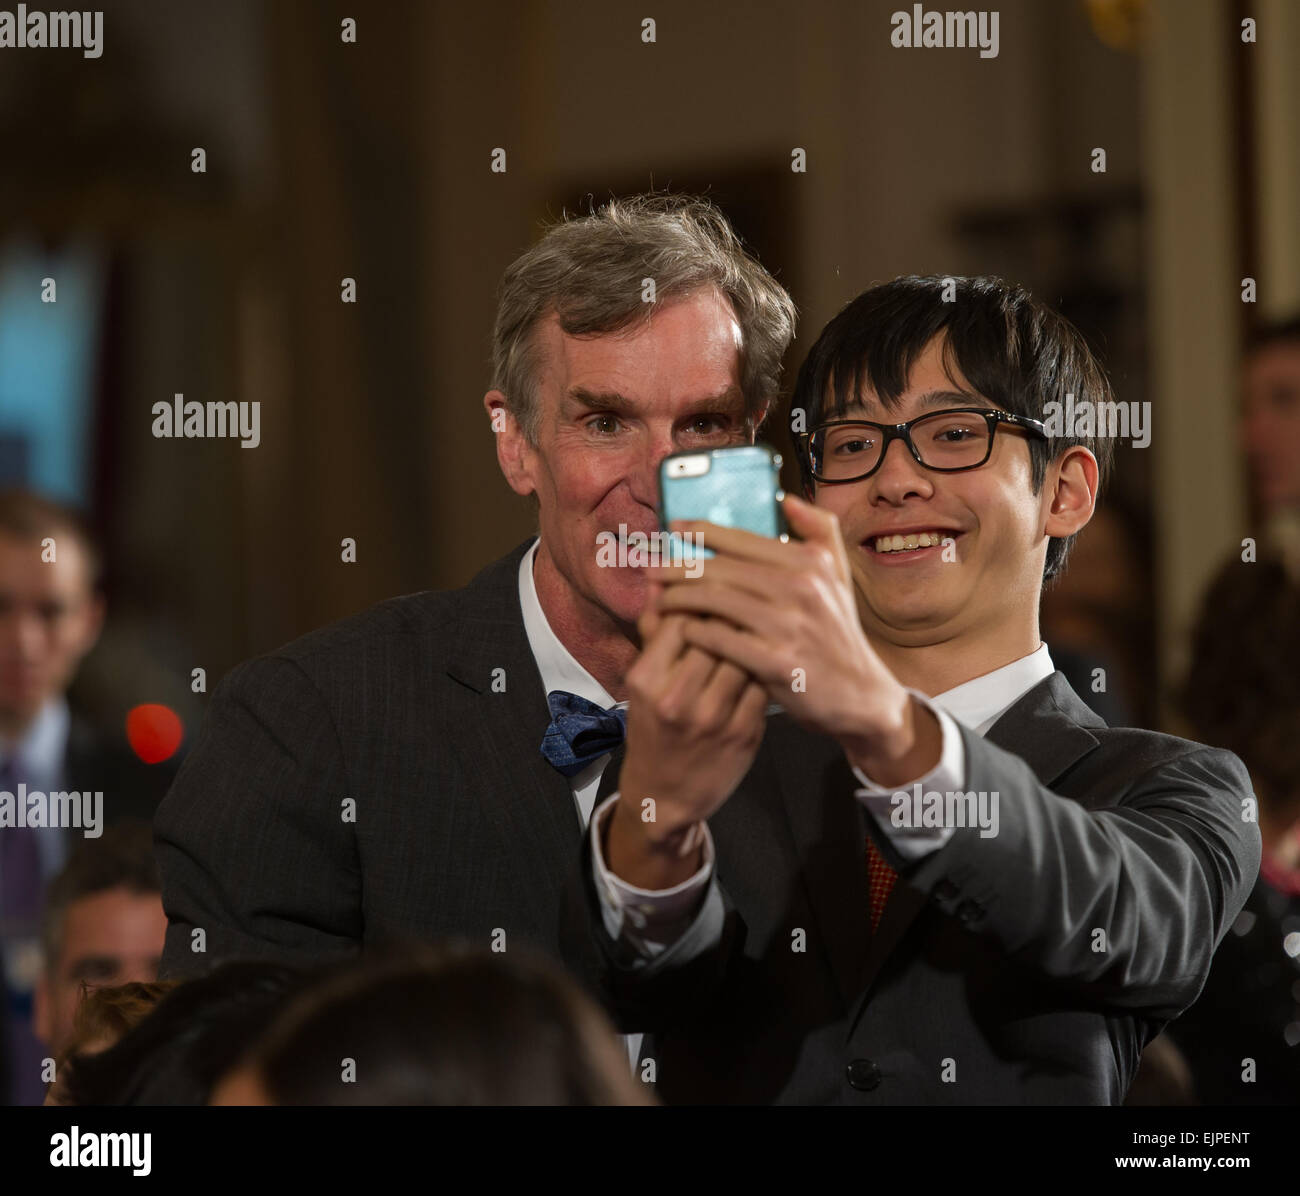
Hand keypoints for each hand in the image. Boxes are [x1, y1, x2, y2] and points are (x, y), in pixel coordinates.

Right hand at [605, 589, 767, 889]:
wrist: (666, 794)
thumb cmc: (653, 726)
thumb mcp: (643, 680)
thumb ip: (654, 630)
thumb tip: (661, 576)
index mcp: (646, 679)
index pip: (682, 617)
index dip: (702, 597)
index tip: (713, 589)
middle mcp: (677, 699)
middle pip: (716, 632)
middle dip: (731, 610)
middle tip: (743, 597)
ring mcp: (713, 719)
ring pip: (746, 654)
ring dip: (753, 633)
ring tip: (756, 622)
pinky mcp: (743, 734)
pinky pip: (762, 684)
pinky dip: (765, 664)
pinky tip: (766, 655)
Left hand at [649, 495, 940, 784]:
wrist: (860, 695)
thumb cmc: (838, 632)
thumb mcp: (839, 576)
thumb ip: (818, 531)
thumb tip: (786, 498)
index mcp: (811, 563)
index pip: (743, 539)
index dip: (702, 531)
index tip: (673, 528)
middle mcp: (803, 590)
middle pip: (722, 569)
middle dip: (678, 566)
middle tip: (650, 568)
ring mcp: (790, 628)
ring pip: (717, 601)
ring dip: (680, 598)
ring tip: (659, 599)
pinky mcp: (778, 664)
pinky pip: (722, 640)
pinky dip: (696, 632)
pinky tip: (681, 630)